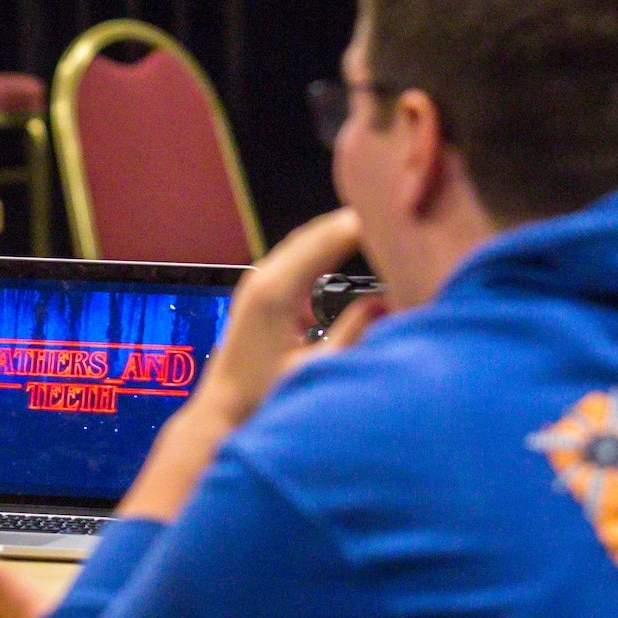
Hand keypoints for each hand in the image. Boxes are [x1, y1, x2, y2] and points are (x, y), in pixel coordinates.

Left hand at [191, 209, 384, 427]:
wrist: (224, 406)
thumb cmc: (263, 393)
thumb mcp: (315, 367)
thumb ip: (352, 334)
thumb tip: (386, 302)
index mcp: (276, 291)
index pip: (326, 241)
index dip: (360, 225)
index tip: (393, 216)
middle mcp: (263, 278)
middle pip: (315, 233)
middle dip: (352, 221)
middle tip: (393, 211)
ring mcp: (258, 281)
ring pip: (304, 242)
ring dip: (338, 232)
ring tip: (377, 223)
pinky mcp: (260, 291)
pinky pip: (296, 257)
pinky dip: (324, 247)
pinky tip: (348, 249)